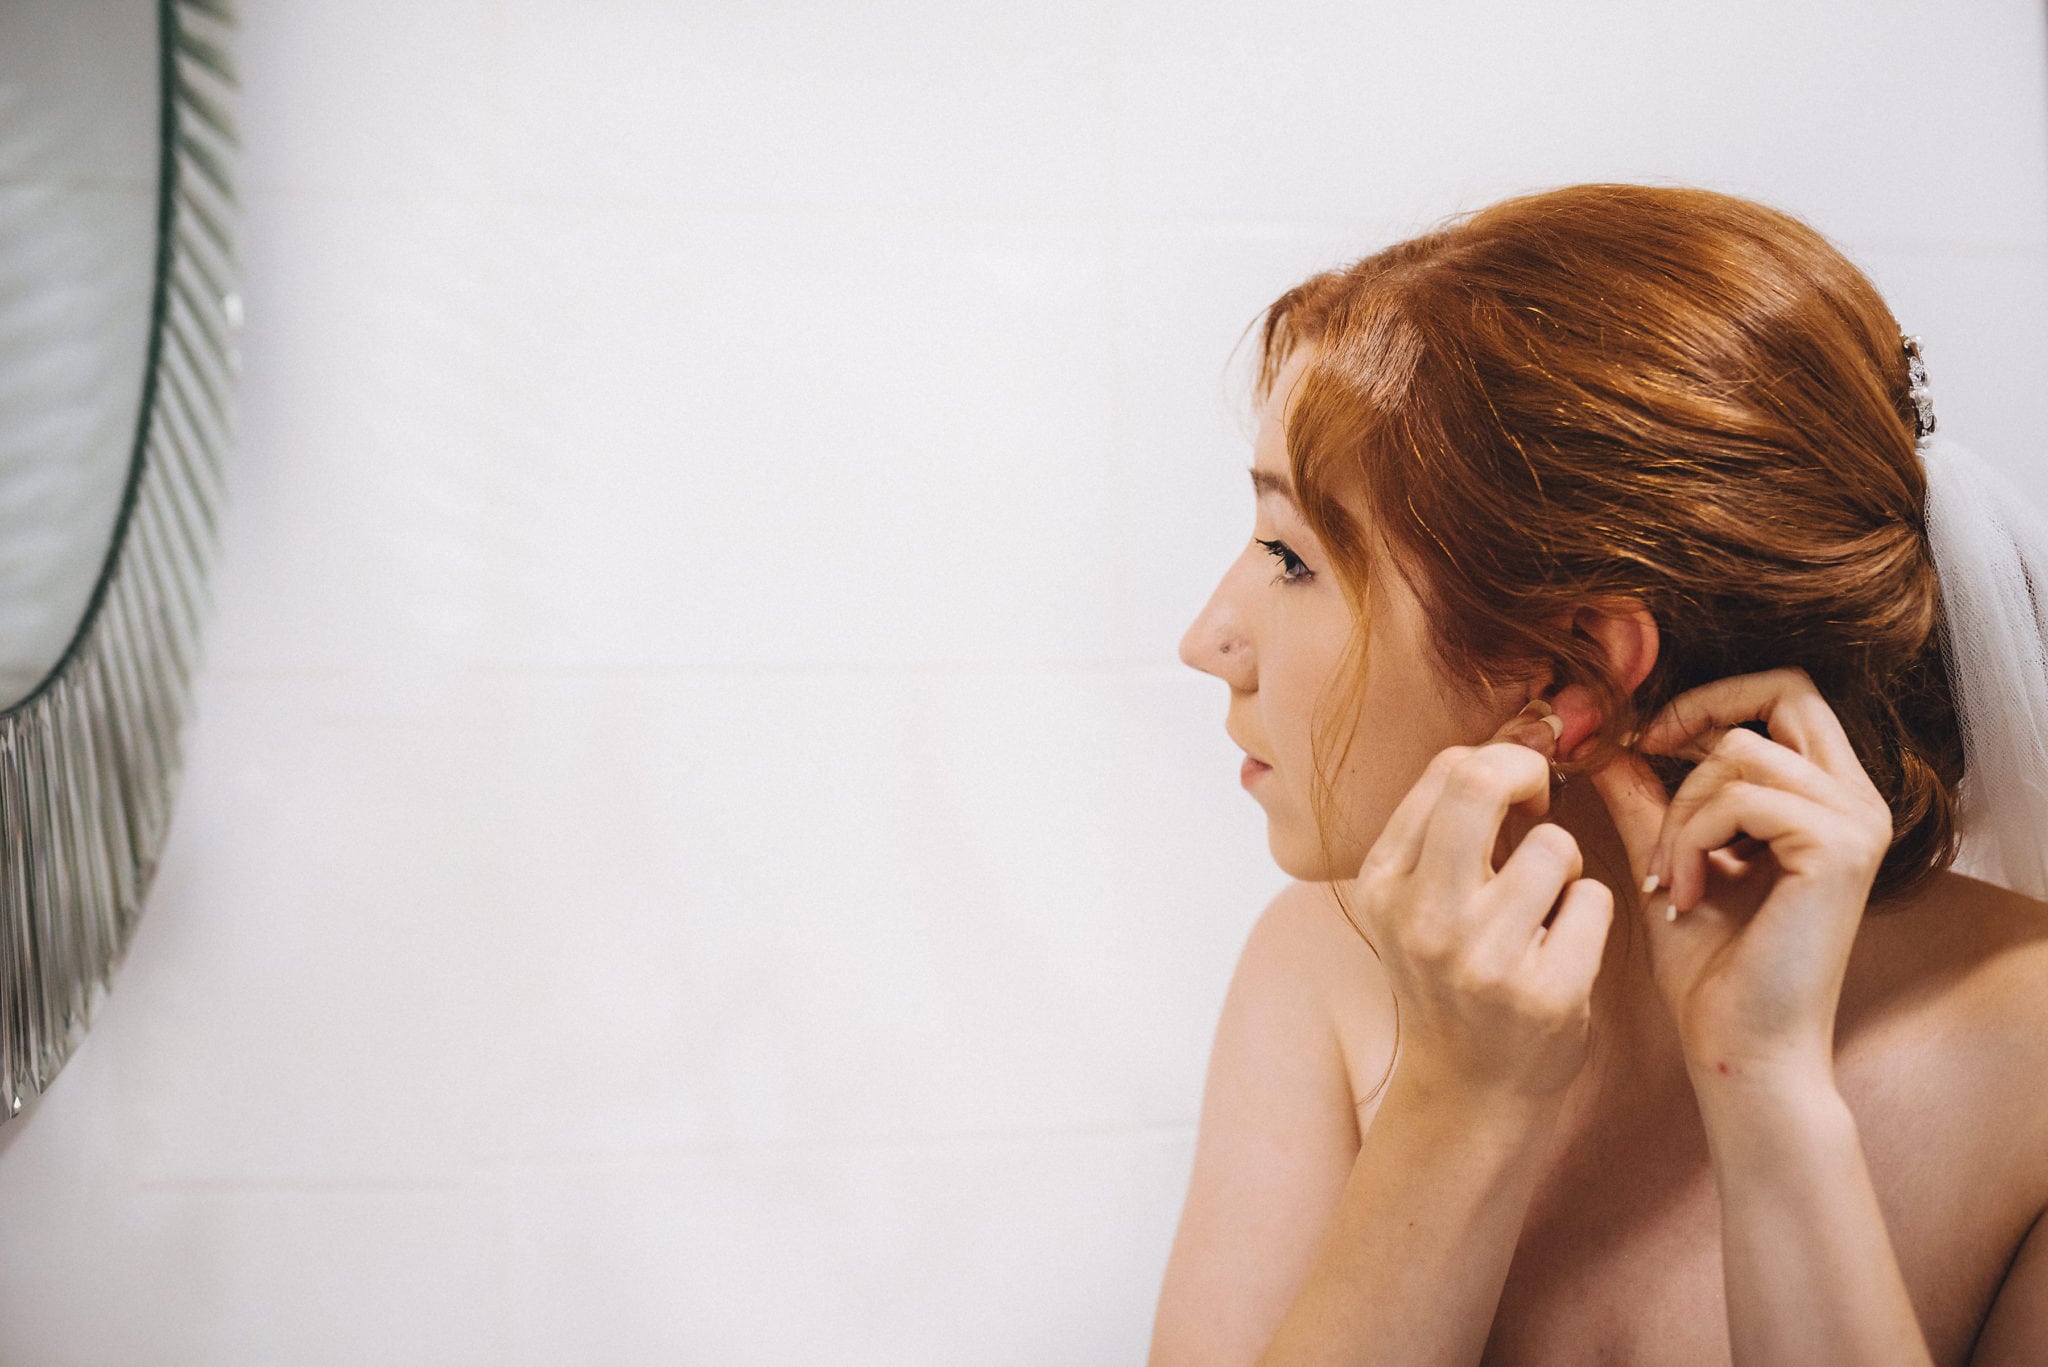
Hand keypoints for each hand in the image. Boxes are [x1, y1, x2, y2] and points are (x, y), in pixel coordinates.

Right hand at [1351, 707, 1615, 1104]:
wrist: (1469, 1088)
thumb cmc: (1453, 974)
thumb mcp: (1418, 899)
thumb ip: (1449, 823)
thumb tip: (1523, 727)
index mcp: (1382, 883)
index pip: (1450, 769)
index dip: (1502, 762)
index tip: (1520, 792)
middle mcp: (1421, 917)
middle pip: (1482, 782)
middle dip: (1531, 773)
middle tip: (1544, 802)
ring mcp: (1481, 959)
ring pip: (1556, 845)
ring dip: (1566, 863)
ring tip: (1546, 903)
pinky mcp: (1543, 994)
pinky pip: (1593, 901)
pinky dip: (1588, 912)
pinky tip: (1564, 945)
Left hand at [1587, 667, 1893, 1082]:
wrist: (1741, 1048)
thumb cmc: (1711, 968)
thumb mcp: (1669, 858)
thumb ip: (1646, 797)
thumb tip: (1604, 737)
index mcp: (1828, 797)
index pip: (1785, 694)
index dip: (1711, 699)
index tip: (1647, 740)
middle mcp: (1857, 800)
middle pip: (1785, 691)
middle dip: (1697, 719)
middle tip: (1644, 766)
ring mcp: (1857, 822)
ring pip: (1739, 753)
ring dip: (1679, 813)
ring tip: (1667, 879)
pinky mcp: (1839, 848)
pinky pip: (1740, 799)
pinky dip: (1690, 841)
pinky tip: (1683, 897)